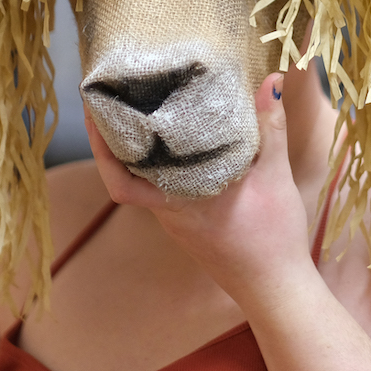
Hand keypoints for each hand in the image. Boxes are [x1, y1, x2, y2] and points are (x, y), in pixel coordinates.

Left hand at [84, 72, 320, 308]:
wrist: (277, 290)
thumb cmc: (273, 238)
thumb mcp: (275, 176)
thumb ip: (271, 127)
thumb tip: (271, 81)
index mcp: (179, 202)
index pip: (121, 179)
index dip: (101, 147)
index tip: (92, 112)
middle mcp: (169, 213)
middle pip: (126, 175)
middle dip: (114, 139)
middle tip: (113, 99)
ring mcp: (177, 223)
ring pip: (145, 183)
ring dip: (138, 151)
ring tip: (141, 112)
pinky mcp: (189, 226)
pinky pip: (164, 190)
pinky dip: (161, 165)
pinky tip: (176, 145)